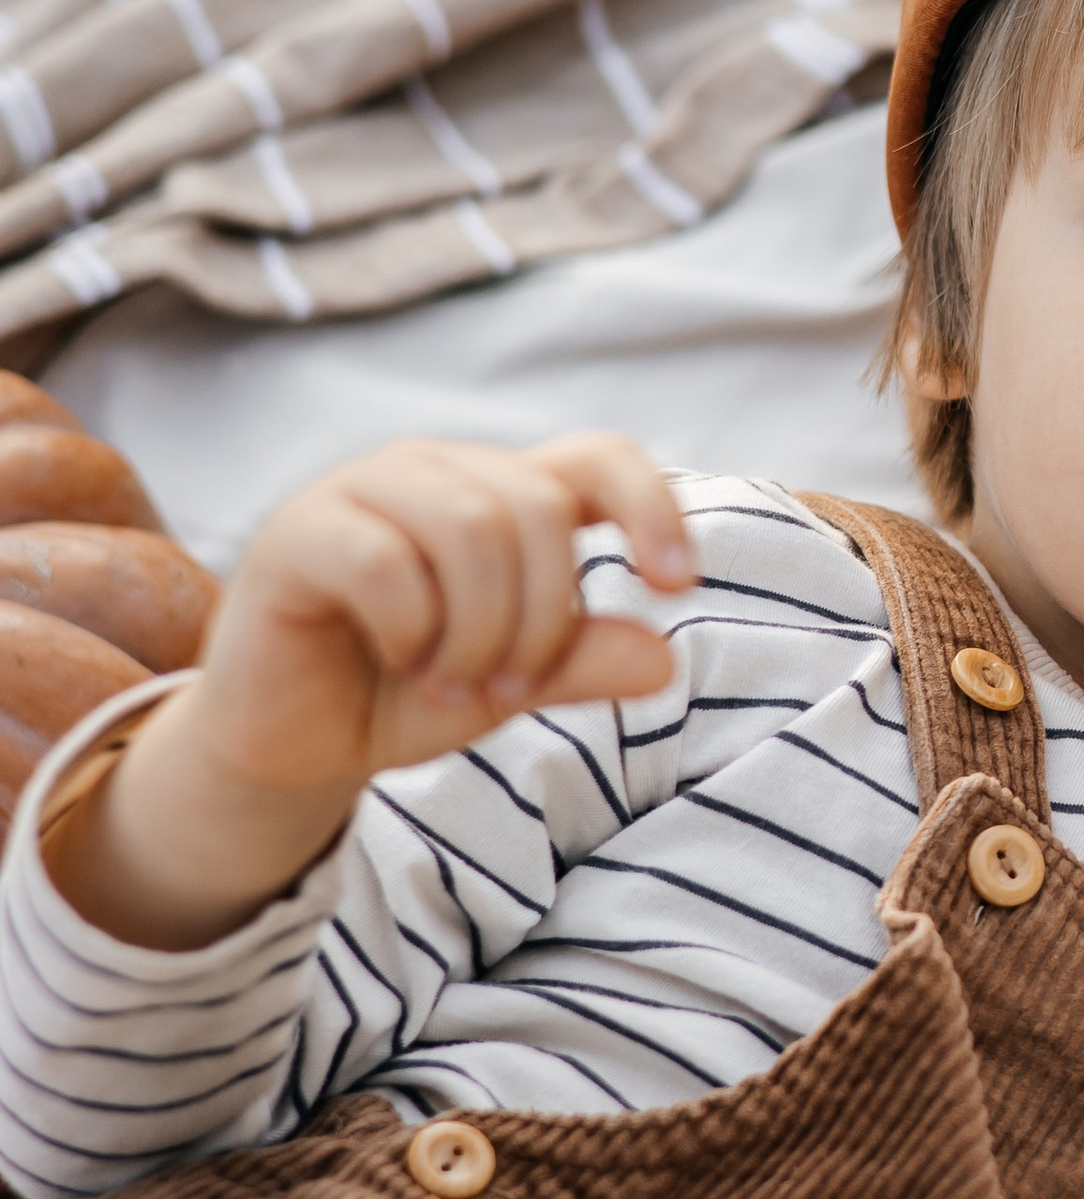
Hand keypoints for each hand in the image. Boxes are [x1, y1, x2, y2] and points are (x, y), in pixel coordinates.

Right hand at [45, 434, 695, 951]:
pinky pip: (384, 561)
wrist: (292, 740)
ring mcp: (366, 489)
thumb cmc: (403, 693)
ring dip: (478, 630)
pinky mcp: (300, 529)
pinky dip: (411, 629)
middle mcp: (441, 472)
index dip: (651, 506)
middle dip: (540, 616)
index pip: (598, 459)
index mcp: (503, 494)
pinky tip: (400, 659)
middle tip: (506, 687)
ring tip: (452, 681)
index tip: (676, 584)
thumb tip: (663, 658)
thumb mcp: (509, 687)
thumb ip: (580, 665)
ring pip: (471, 526)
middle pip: (537, 508)